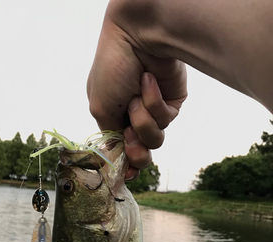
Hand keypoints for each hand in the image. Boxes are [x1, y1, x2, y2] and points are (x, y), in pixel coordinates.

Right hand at [87, 6, 186, 179]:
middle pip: (141, 152)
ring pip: (155, 138)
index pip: (121, 150)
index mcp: (113, 118)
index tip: (126, 174)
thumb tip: (120, 161)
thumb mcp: (100, 108)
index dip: (125, 164)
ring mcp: (154, 109)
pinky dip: (155, 102)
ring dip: (144, 119)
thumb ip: (110, 138)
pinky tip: (149, 82)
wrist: (137, 36)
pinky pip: (167, 117)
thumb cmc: (112, 67)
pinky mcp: (173, 102)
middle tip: (131, 138)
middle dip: (136, 148)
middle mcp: (133, 116)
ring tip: (136, 97)